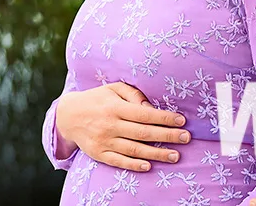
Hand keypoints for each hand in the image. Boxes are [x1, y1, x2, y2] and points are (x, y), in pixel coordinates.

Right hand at [55, 82, 190, 171]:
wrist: (69, 115)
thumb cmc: (98, 99)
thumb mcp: (114, 88)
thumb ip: (133, 94)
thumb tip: (150, 108)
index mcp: (115, 107)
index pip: (144, 114)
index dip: (164, 118)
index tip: (181, 120)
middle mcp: (110, 125)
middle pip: (143, 133)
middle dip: (167, 136)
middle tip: (186, 138)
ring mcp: (104, 141)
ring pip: (134, 150)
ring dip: (156, 154)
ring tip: (175, 155)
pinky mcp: (99, 154)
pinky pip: (119, 162)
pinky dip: (134, 165)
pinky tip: (149, 166)